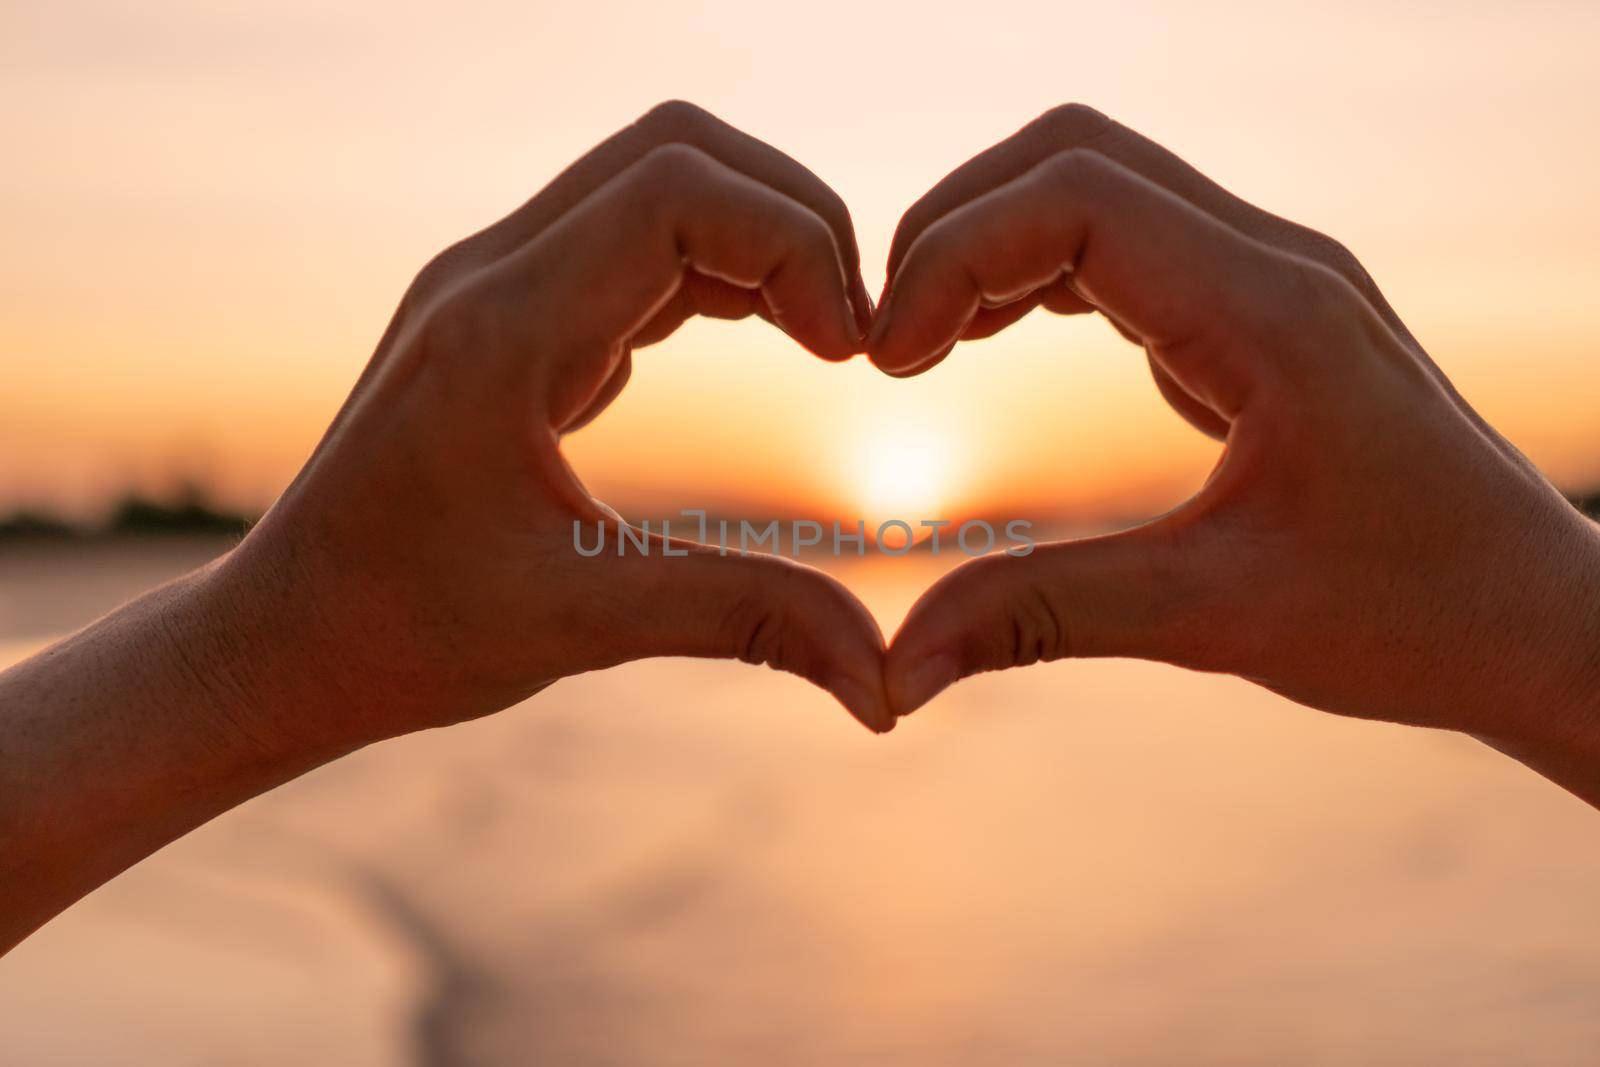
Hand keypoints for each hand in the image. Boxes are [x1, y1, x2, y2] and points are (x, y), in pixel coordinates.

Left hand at [216, 101, 892, 742]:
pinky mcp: (508, 315)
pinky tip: (763, 340)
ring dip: (758, 240)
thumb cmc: (403, 634)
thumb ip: (744, 620)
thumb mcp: (582, 624)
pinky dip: (716, 271)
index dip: (795, 247)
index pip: (677, 192)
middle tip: (852, 336)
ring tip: (825, 339)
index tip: (851, 355)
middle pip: (676, 151)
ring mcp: (494, 285)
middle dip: (793, 221)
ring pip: (657, 181)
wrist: (284, 637)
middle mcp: (490, 276)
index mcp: (500, 330)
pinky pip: (632, 241)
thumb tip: (882, 684)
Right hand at [870, 106, 1599, 798]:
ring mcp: (1274, 277)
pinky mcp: (1262, 311)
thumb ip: (1043, 620)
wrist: (1533, 619)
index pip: (1077, 198)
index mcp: (1272, 314)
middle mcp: (1276, 264)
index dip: (955, 255)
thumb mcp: (1214, 620)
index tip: (889, 360)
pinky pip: (1131, 244)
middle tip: (890, 346)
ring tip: (924, 348)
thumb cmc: (1411, 617)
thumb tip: (898, 668)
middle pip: (1075, 157)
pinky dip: (1043, 276)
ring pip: (1100, 186)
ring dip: (996, 247)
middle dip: (957, 230)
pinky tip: (997, 344)